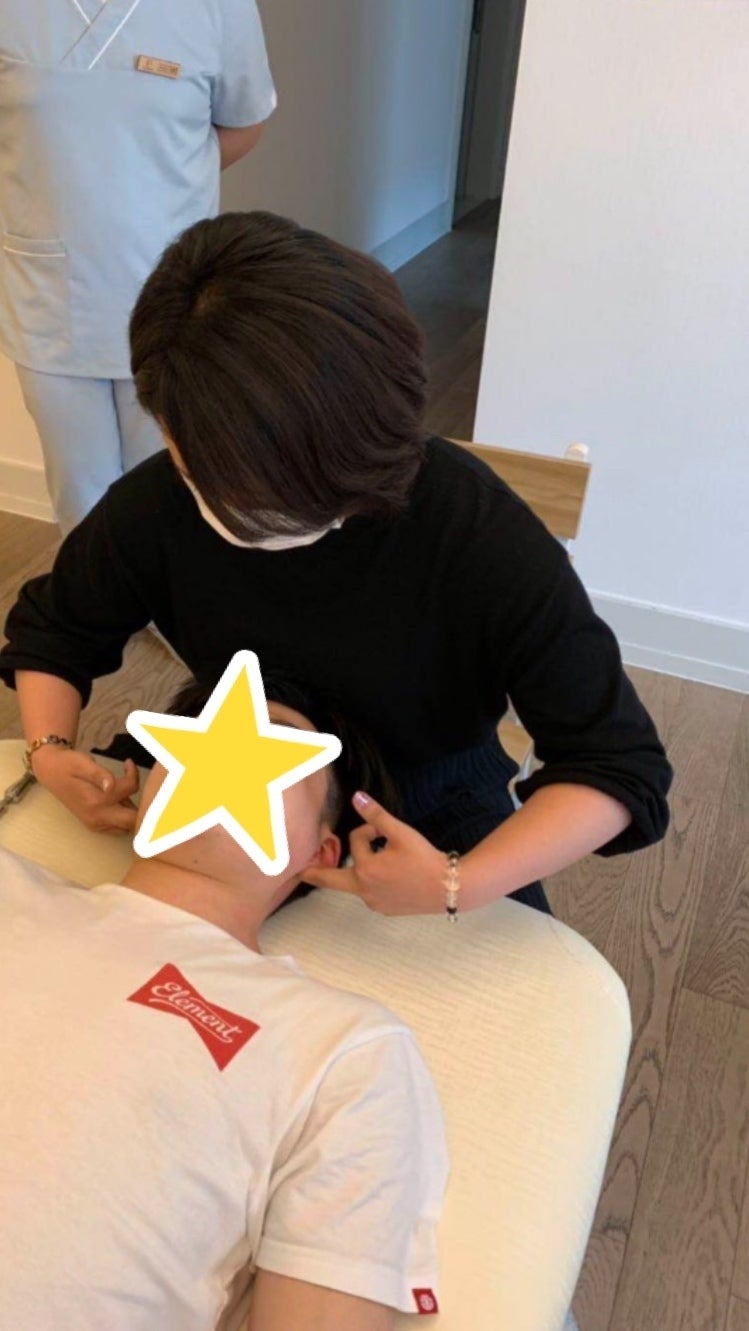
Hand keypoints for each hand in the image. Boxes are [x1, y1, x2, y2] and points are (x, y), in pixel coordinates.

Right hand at [30, 746, 139, 834]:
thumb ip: (98, 774)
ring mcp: (95, 824)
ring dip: (131, 809)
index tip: (127, 763)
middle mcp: (96, 818)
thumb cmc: (67, 763)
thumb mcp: (82, 763)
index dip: (133, 774)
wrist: (51, 771)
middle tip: (131, 783)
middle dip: (139, 802)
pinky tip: (117, 798)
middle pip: (133, 820)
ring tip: (122, 789)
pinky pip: (118, 826)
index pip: (129, 790)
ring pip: (128, 825)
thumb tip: (110, 785)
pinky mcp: (95, 825)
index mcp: (95, 801)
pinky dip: (123, 814)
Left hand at [303, 792, 445, 915]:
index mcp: (365, 870)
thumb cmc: (425, 858)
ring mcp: (374, 903)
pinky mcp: (385, 910)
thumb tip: (357, 797)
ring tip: (377, 861)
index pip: (356, 841)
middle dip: (314, 874)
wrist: (449, 888)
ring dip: (359, 870)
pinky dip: (373, 882)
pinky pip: (371, 893)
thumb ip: (376, 816)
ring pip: (357, 883)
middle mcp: (364, 890)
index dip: (369, 830)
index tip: (383, 830)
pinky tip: (392, 877)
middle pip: (331, 880)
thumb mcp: (400, 833)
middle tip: (299, 872)